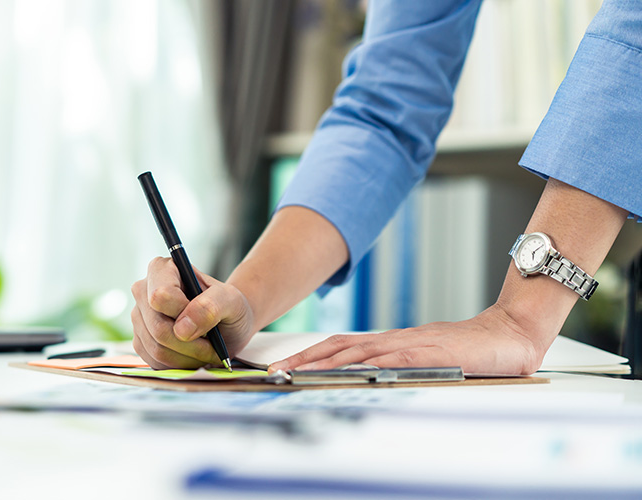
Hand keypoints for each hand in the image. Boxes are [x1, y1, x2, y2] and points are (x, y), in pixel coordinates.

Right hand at [130, 257, 255, 368]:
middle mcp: (144, 291)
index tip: (205, 318)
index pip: (160, 296)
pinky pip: (154, 362)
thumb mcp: (231, 300)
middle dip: (190, 344)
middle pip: (158, 328)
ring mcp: (139, 317)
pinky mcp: (140, 341)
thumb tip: (181, 329)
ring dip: (187, 357)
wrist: (227, 323)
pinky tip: (193, 356)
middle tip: (212, 346)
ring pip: (156, 349)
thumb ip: (211, 306)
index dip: (183, 313)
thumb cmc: (228, 306)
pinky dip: (179, 365)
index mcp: (162, 269)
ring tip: (206, 350)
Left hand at [269, 305, 543, 375]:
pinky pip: (393, 358)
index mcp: (390, 343)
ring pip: (358, 351)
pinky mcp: (430, 353)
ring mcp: (410, 345)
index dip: (310, 356)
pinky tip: (351, 371)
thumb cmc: (468, 351)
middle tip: (277, 371)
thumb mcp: (424, 361)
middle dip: (305, 359)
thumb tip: (368, 381)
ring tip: (299, 373)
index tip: (284, 368)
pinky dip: (368, 365)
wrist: (507, 334)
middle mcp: (394, 340)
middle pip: (339, 346)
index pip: (341, 346)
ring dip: (326, 362)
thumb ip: (398, 368)